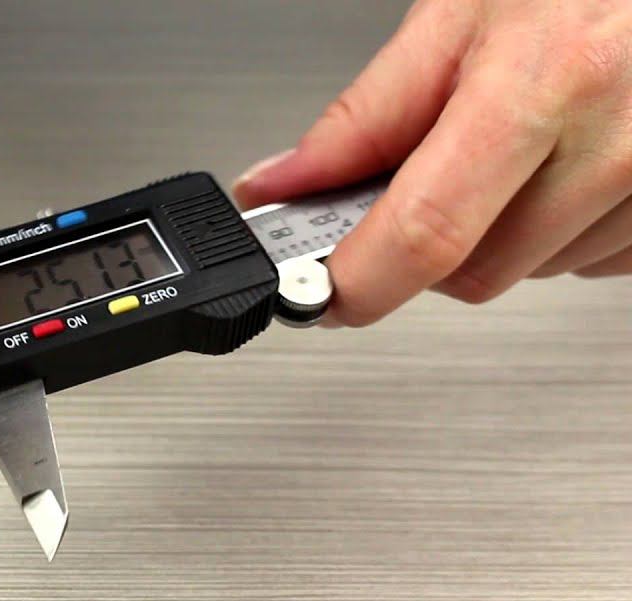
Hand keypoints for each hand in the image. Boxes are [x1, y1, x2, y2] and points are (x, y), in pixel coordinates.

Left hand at [233, 0, 631, 326]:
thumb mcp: (459, 17)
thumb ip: (364, 116)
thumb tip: (283, 185)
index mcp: (547, 83)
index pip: (425, 232)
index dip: (358, 280)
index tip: (318, 293)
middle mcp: (616, 143)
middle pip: (472, 271)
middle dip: (428, 240)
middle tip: (434, 171)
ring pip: (531, 271)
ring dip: (499, 230)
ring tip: (522, 143)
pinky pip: (590, 263)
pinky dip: (560, 228)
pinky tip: (567, 162)